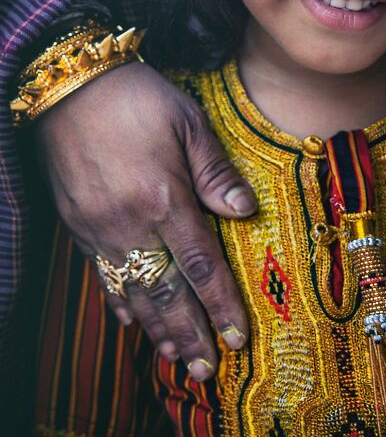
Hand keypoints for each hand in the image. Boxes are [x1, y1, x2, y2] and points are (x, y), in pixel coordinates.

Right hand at [34, 61, 256, 380]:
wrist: (70, 87)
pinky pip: (102, 275)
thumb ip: (215, 172)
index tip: (237, 335)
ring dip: (156, 329)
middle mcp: (131, 224)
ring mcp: (100, 229)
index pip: (201, 265)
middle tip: (207, 367)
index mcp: (165, 198)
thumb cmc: (137, 97)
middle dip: (190, 333)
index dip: (220, 305)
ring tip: (176, 358)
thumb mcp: (188, 122)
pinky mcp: (78, 225)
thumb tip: (245, 211)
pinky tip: (131, 322)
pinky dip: (120, 303)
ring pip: (133, 292)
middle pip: (166, 292)